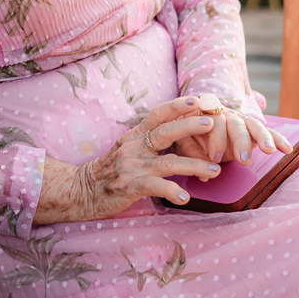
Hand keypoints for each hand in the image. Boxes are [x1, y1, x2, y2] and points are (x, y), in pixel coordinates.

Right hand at [33, 96, 221, 223]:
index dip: (176, 106)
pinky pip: (154, 186)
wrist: (82, 190)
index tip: (196, 100)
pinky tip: (185, 197)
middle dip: (189, 126)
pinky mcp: (129, 186)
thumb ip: (148, 141)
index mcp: (134, 136)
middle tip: (211, 122)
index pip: (157, 115)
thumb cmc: (110, 171)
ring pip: (167, 162)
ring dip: (194, 165)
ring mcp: (131, 166)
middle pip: (164, 132)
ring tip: (216, 170)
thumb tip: (179, 130)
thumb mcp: (128, 149)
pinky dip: (170, 191)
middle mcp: (134, 147)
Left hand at [172, 94, 293, 170]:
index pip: (213, 121)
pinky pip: (267, 131)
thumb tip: (204, 175)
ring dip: (262, 137)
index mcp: (206, 112)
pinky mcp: (252, 128)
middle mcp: (225, 112)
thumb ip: (193, 154)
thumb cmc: (187, 135)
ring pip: (253, 124)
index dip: (215, 139)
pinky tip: (287, 149)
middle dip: (240, 141)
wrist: (193, 125)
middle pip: (235, 122)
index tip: (215, 158)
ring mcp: (240, 119)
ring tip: (270, 150)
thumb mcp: (184, 143)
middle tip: (244, 160)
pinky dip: (277, 138)